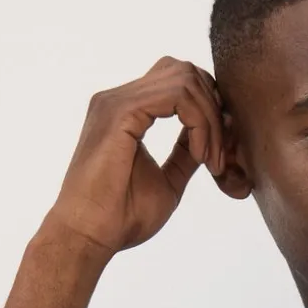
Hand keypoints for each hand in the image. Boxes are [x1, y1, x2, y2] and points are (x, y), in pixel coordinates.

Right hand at [45, 56, 225, 257]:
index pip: (178, 83)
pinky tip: (201, 156)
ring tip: (210, 161)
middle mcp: (119, 98)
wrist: (88, 235)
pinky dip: (200, 124)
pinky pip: (178, 96)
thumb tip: (210, 138)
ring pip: (185, 80)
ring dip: (210, 120)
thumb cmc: (120, 217)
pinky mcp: (121, 112)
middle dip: (213, 109)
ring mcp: (117, 101)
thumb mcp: (168, 181)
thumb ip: (186, 154)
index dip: (208, 111)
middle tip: (219, 156)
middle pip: (184, 72)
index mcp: (127, 110)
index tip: (217, 156)